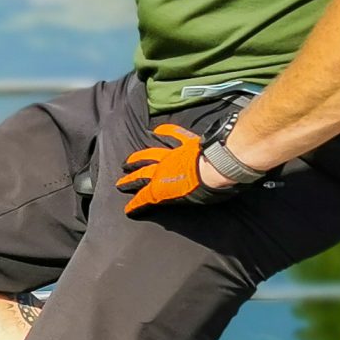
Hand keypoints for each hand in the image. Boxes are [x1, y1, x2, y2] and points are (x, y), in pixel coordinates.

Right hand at [115, 124, 234, 214]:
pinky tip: (157, 130)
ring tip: (129, 160)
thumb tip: (173, 197)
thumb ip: (177, 198)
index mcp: (162, 186)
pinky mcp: (186, 143)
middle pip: (141, 174)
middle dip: (130, 180)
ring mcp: (172, 154)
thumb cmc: (207, 188)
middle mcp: (162, 169)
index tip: (128, 209)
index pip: (144, 197)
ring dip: (138, 158)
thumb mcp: (189, 201)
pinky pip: (174, 135)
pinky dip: (166, 132)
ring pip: (149, 154)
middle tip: (120, 183)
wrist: (219, 166)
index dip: (135, 204)